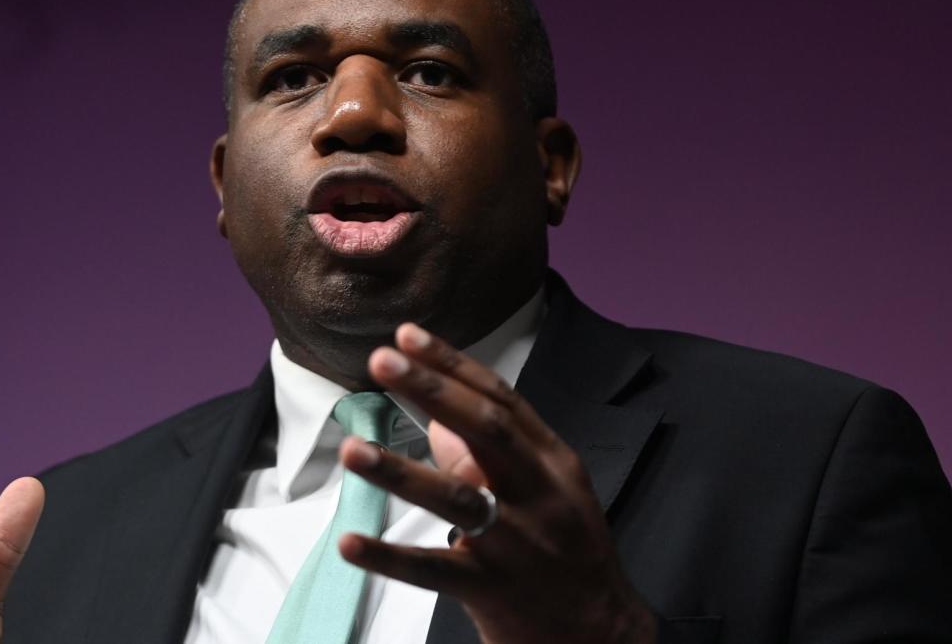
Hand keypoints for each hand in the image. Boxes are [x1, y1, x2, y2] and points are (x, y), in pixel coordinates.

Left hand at [337, 324, 656, 643]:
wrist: (602, 637)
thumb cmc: (568, 555)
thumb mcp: (548, 493)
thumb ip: (494, 456)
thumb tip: (436, 420)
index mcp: (554, 463)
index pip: (501, 399)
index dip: (453, 365)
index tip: (407, 336)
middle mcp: (541, 495)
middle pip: (487, 431)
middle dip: (433, 391)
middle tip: (382, 361)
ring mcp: (519, 543)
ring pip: (457, 499)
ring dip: (401, 472)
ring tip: (353, 450)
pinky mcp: (494, 590)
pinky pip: (434, 571)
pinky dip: (390, 558)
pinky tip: (350, 543)